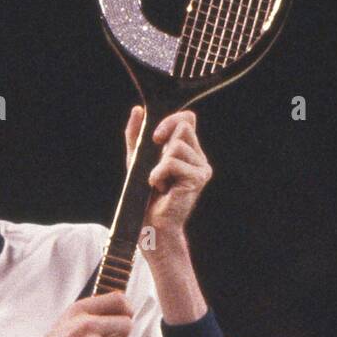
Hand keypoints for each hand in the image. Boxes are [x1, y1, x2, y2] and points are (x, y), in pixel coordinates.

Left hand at [124, 106, 212, 244]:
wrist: (150, 225)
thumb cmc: (145, 195)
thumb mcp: (137, 160)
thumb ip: (136, 136)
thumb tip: (137, 110)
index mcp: (188, 150)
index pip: (187, 119)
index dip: (171, 120)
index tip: (155, 138)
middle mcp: (198, 157)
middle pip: (183, 126)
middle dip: (163, 141)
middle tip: (155, 166)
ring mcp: (201, 168)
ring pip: (176, 146)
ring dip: (159, 165)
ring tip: (159, 183)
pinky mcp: (198, 179)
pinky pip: (173, 163)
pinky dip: (159, 174)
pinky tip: (161, 188)